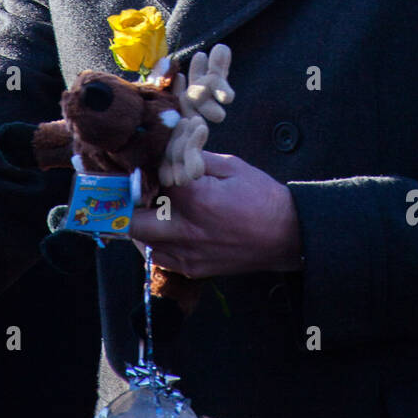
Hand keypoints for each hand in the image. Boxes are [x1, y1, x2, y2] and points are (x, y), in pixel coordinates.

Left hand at [131, 152, 301, 276]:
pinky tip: (167, 226)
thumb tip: (171, 149)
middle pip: (131, 220)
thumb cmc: (262, 197)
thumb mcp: (231, 166)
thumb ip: (194, 158)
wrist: (287, 236)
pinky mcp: (192, 269)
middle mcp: (186, 231)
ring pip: (140, 241)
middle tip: (139, 189)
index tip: (159, 159)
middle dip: (130, 203)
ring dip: (141, 222)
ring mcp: (187, 255)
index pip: (155, 177)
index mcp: (196, 200)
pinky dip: (156, 241)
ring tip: (153, 207)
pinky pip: (159, 256)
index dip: (154, 166)